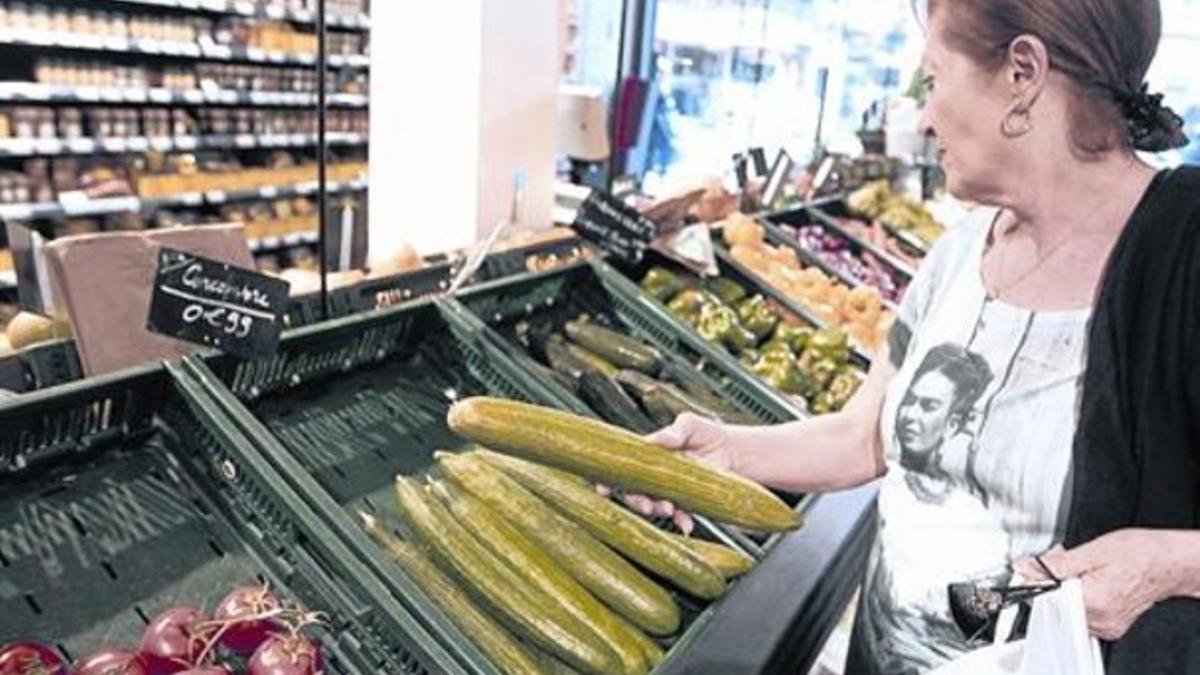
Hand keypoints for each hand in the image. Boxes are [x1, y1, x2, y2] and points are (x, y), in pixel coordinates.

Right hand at [597, 413, 734, 534]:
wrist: (734, 451)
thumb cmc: (708, 433)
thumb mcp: (691, 424)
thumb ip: (677, 430)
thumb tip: (662, 441)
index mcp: (647, 455)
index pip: (622, 468)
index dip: (608, 480)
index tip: (603, 490)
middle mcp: (653, 476)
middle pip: (633, 492)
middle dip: (636, 502)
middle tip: (647, 505)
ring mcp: (668, 491)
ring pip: (653, 506)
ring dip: (657, 511)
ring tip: (670, 510)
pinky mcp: (686, 502)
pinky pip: (679, 516)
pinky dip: (682, 521)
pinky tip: (687, 524)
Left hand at [1017, 529, 1176, 640]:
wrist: (1168, 562)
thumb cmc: (1140, 554)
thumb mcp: (1092, 551)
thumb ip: (1056, 564)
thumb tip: (1027, 567)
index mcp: (1092, 602)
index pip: (1046, 598)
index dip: (1037, 579)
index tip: (1033, 568)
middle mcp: (1099, 621)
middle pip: (1055, 603)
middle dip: (1052, 581)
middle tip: (1067, 562)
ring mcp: (1105, 626)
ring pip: (1067, 607)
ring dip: (1066, 588)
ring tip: (1085, 570)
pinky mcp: (1109, 625)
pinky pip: (1082, 612)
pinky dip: (1080, 596)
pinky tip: (1091, 581)